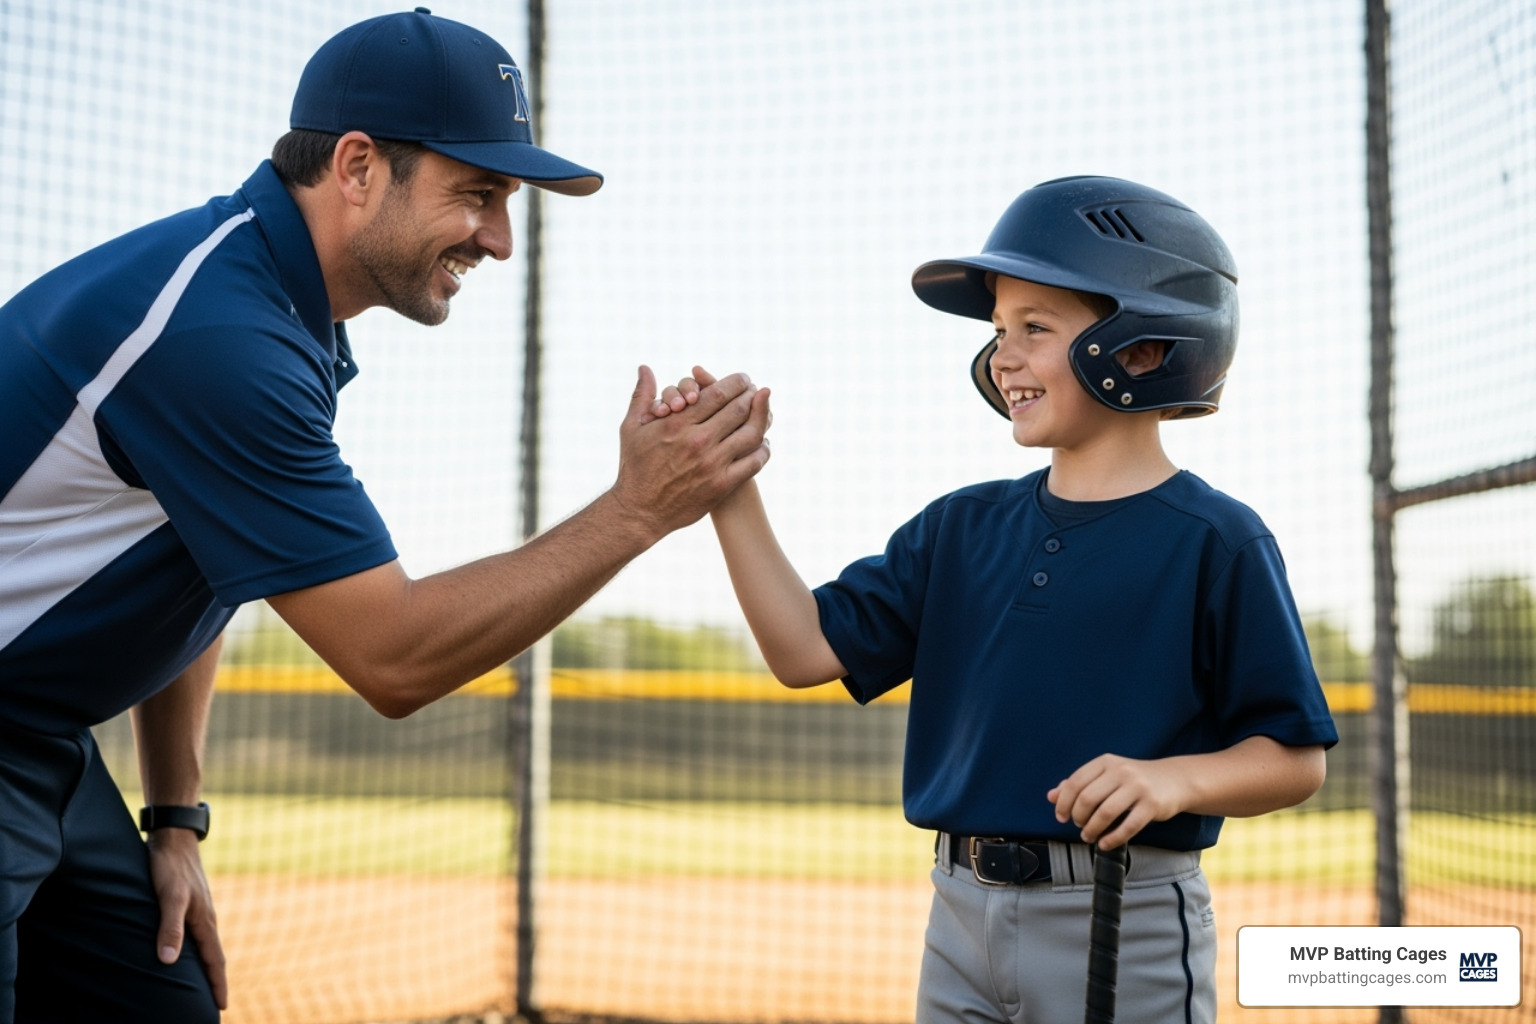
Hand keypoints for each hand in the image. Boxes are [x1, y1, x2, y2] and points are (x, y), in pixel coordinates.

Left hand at [147, 828, 228, 1009]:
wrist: (174, 834)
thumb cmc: (170, 866)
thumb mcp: (168, 897)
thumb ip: (169, 927)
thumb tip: (169, 961)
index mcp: (205, 920)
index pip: (214, 960)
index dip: (217, 984)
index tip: (221, 1006)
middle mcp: (206, 917)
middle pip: (214, 955)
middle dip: (216, 979)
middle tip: (216, 1002)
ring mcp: (199, 908)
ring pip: (206, 943)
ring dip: (208, 964)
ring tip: (205, 981)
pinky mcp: (190, 900)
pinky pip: (197, 932)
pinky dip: (198, 948)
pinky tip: (187, 948)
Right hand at [613, 365, 770, 539]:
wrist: (639, 511)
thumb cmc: (634, 467)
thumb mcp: (632, 428)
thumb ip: (642, 395)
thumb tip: (645, 367)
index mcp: (677, 423)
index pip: (717, 393)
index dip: (736, 382)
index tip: (743, 379)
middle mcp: (697, 441)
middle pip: (738, 409)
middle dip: (752, 395)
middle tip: (759, 391)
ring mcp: (712, 464)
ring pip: (750, 434)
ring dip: (763, 419)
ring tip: (765, 412)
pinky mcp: (721, 486)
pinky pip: (753, 463)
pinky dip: (763, 450)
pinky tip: (763, 443)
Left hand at [1047, 753, 1189, 849]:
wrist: (1174, 780)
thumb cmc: (1134, 780)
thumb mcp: (1106, 775)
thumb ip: (1079, 784)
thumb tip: (1051, 796)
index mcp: (1106, 762)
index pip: (1075, 782)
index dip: (1063, 802)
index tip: (1061, 817)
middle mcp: (1121, 771)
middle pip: (1087, 798)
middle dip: (1077, 817)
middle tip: (1079, 826)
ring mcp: (1138, 787)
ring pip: (1105, 813)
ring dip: (1092, 830)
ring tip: (1089, 837)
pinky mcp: (1152, 805)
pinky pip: (1128, 826)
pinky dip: (1113, 839)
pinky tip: (1105, 844)